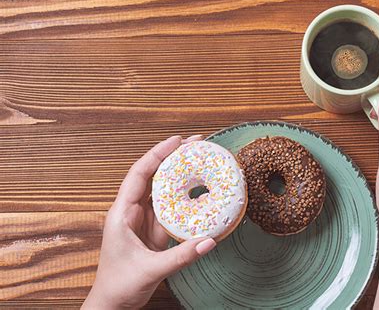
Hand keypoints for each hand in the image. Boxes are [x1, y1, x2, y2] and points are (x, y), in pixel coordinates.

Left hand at [82, 135, 215, 309]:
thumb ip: (181, 256)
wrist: (113, 304)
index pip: (139, 174)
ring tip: (199, 160)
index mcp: (122, 213)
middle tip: (195, 145)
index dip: (157, 155)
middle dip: (172, 158)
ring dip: (179, 174)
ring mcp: (144, 220)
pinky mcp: (154, 230)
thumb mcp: (150, 270)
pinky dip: (184, 197)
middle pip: (153, 176)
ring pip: (163, 190)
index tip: (177, 141)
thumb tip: (209, 241)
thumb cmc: (119, 286)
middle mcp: (132, 211)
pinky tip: (198, 190)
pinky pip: (171, 208)